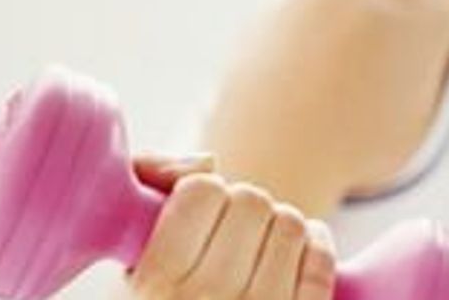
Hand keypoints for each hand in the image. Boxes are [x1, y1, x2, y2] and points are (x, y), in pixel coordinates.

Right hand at [122, 153, 336, 299]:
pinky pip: (322, 260)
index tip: (198, 216)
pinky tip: (296, 253)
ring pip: (290, 223)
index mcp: (156, 286)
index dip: (202, 194)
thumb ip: (146, 190)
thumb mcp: (127, 272)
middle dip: (242, 209)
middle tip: (231, 234)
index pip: (201, 190)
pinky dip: (314, 245)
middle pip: (251, 201)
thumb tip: (205, 162)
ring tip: (259, 248)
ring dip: (277, 227)